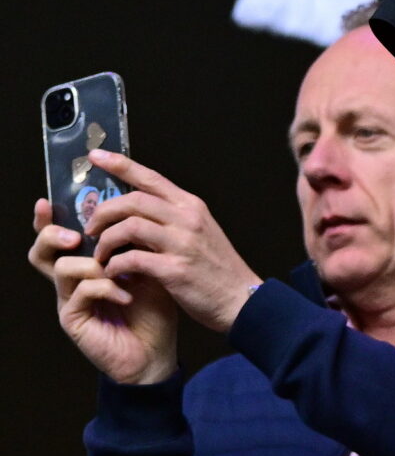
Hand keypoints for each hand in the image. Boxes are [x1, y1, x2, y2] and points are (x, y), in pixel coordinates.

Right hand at [29, 199, 180, 385]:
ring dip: (93, 264)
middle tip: (74, 234)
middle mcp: (72, 281)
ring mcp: (69, 300)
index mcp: (87, 264)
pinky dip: (107, 289)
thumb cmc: (153, 311)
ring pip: (62, 267)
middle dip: (53, 235)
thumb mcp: (149, 269)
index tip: (47, 199)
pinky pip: (81, 292)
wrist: (157, 354)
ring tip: (119, 273)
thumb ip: (135, 244)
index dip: (49, 219)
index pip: (61, 236)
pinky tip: (127, 298)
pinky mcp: (73, 320)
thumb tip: (133, 210)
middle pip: (42, 250)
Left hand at [79, 153, 261, 336]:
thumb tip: (134, 213)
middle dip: (102, 212)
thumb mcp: (200, 232)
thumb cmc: (217, 269)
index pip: (150, 177)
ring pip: (128, 227)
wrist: (242, 299)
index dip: (119, 164)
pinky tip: (112, 273)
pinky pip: (131, 259)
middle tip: (91, 229)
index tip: (94, 156)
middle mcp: (187, 219)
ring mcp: (182, 243)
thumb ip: (172, 219)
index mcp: (191, 206)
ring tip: (101, 254)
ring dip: (106, 241)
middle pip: (132, 200)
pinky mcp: (174, 270)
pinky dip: (114, 265)